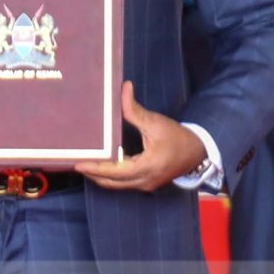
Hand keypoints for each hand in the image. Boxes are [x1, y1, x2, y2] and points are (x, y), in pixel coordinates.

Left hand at [75, 83, 203, 191]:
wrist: (198, 152)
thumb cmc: (178, 137)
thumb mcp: (155, 122)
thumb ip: (135, 109)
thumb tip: (124, 88)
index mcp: (146, 167)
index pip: (113, 171)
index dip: (95, 168)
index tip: (78, 164)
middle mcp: (144, 181)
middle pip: (111, 182)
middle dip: (93, 174)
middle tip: (75, 163)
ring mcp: (145, 185)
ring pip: (116, 185)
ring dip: (101, 176)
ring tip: (85, 165)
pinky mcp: (147, 184)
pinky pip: (124, 183)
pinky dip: (111, 176)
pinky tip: (102, 166)